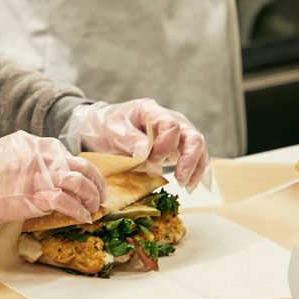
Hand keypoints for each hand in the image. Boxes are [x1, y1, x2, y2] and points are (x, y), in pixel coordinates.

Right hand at [0, 130, 105, 224]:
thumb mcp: (5, 154)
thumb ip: (27, 160)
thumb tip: (43, 174)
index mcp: (32, 142)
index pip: (66, 153)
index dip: (81, 169)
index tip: (87, 182)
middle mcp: (40, 154)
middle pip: (81, 164)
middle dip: (96, 182)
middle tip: (100, 196)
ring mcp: (38, 174)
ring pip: (80, 181)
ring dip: (93, 197)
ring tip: (95, 208)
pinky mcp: (34, 197)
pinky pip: (68, 203)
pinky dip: (81, 211)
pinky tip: (84, 218)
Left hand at [66, 99, 209, 191]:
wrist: (101, 129)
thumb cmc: (107, 124)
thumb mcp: (112, 128)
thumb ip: (130, 138)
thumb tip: (147, 152)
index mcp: (152, 111)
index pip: (171, 125)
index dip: (166, 144)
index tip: (152, 159)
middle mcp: (169, 120)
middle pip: (192, 137)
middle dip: (189, 159)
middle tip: (179, 179)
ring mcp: (175, 135)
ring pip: (197, 149)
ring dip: (195, 168)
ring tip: (186, 186)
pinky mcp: (175, 149)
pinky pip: (192, 158)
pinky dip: (194, 172)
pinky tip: (189, 185)